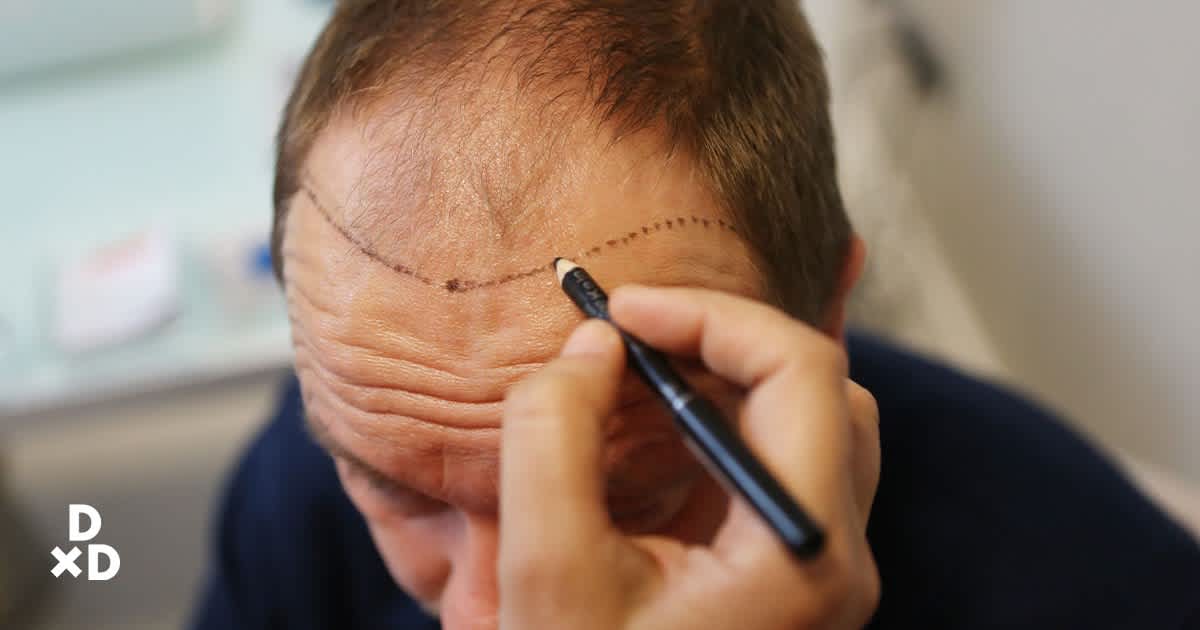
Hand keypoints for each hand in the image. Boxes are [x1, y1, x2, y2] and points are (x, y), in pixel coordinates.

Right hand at [500, 285, 880, 629]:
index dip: (710, 316)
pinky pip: (785, 460)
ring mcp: (823, 569)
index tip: (622, 312)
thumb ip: (551, 436)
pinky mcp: (793, 572)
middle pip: (821, 387)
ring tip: (640, 369)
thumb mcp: (543, 571)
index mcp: (802, 556)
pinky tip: (659, 422)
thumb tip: (593, 346)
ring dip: (728, 376)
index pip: (802, 372)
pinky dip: (727, 419)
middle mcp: (838, 558)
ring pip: (813, 419)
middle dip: (722, 338)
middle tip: (630, 333)